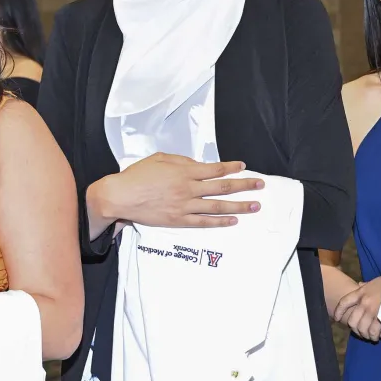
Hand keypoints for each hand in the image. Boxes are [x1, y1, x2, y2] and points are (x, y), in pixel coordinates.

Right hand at [93, 153, 263, 228]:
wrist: (120, 196)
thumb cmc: (137, 175)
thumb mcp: (159, 158)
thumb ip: (181, 160)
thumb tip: (197, 164)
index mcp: (184, 171)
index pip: (215, 169)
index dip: (231, 168)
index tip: (243, 166)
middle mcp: (188, 188)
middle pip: (222, 187)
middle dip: (244, 186)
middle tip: (260, 185)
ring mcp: (184, 206)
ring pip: (217, 206)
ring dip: (238, 206)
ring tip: (255, 206)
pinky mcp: (178, 220)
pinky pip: (203, 222)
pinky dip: (219, 222)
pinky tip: (232, 221)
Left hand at [334, 275, 380, 341]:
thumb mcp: (375, 281)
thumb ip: (366, 285)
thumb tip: (360, 284)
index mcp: (361, 292)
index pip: (344, 302)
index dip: (339, 312)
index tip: (337, 319)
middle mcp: (364, 302)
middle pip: (352, 320)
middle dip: (355, 329)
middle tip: (361, 331)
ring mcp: (372, 310)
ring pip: (361, 328)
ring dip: (365, 334)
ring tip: (370, 336)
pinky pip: (372, 332)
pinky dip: (373, 336)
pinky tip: (376, 337)